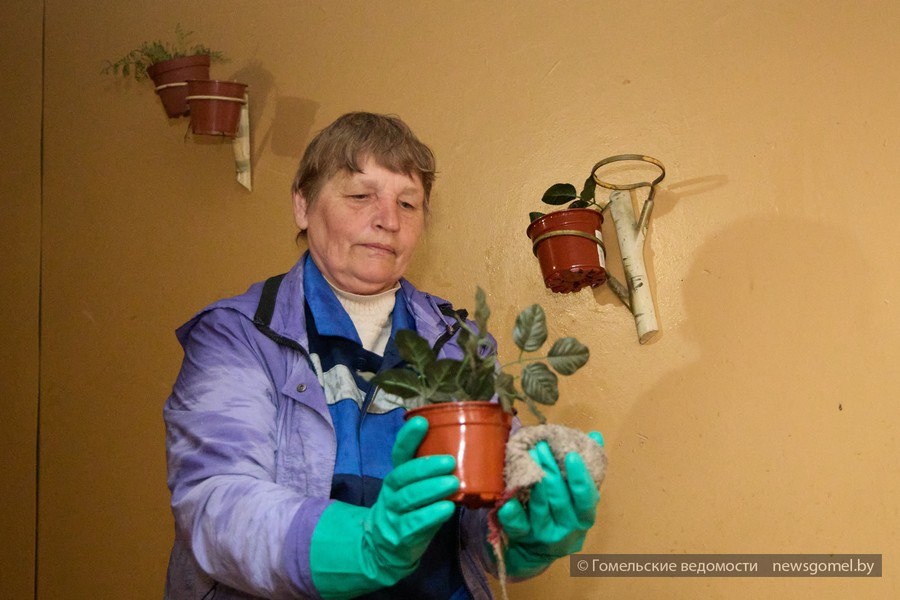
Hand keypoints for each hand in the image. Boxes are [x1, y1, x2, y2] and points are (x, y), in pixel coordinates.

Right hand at [311, 416, 459, 597]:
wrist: (383, 549)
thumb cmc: (409, 512)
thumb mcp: (413, 491)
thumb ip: (430, 475)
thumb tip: (466, 451)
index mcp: (396, 477)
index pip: (399, 454)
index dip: (408, 437)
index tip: (421, 422)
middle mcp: (390, 493)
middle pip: (404, 476)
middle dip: (426, 467)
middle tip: (449, 461)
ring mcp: (392, 515)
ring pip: (409, 499)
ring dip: (432, 490)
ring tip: (453, 484)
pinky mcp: (399, 536)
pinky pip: (414, 524)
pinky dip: (431, 515)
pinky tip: (447, 509)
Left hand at [497, 432, 603, 576]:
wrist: (539, 551)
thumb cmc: (562, 514)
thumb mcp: (579, 496)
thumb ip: (588, 467)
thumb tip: (596, 436)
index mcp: (584, 516)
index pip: (586, 498)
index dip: (580, 477)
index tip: (571, 455)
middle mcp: (567, 528)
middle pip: (559, 498)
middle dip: (550, 470)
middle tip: (541, 445)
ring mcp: (544, 534)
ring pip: (539, 507)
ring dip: (533, 481)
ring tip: (526, 457)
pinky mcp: (523, 538)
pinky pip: (517, 525)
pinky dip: (512, 512)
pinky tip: (508, 499)